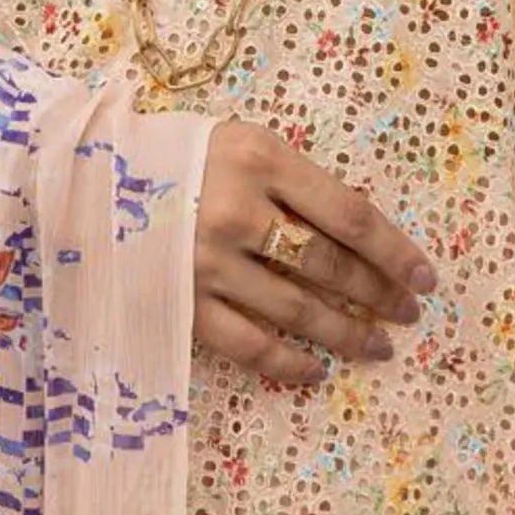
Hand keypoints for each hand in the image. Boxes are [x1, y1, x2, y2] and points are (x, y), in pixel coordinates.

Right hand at [192, 116, 440, 383]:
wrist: (89, 178)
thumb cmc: (179, 156)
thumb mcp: (241, 143)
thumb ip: (294, 181)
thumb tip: (359, 235)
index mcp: (259, 157)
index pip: (349, 214)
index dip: (395, 251)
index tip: (426, 276)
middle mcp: (238, 210)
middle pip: (330, 264)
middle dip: (379, 294)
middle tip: (408, 312)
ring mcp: (208, 261)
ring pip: (297, 309)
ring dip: (347, 335)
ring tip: (378, 348)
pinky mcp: (182, 303)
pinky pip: (248, 344)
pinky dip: (288, 363)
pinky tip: (315, 371)